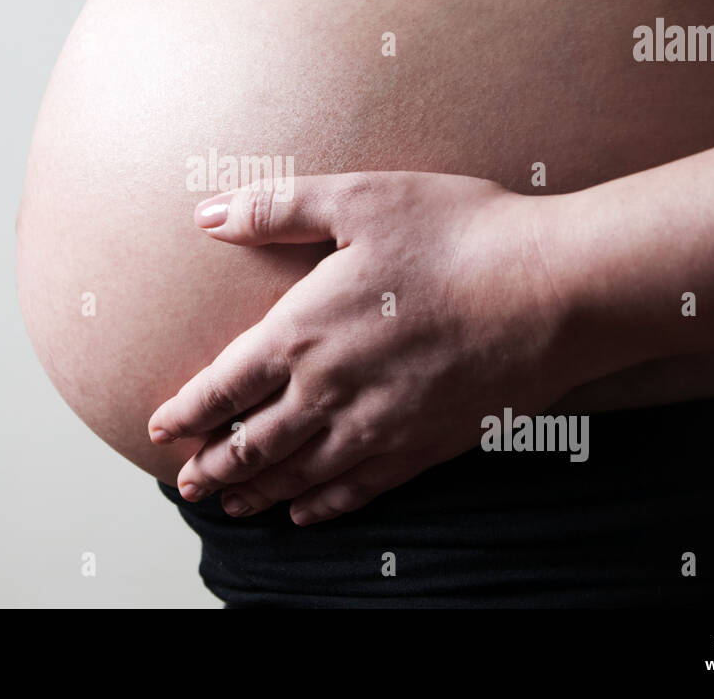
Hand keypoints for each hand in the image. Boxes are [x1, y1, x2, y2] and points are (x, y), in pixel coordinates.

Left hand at [147, 171, 605, 524]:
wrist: (554, 290)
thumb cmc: (458, 236)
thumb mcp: (360, 200)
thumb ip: (278, 208)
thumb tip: (209, 214)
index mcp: (304, 333)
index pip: (223, 386)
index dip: (186, 412)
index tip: (159, 430)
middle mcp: (330, 392)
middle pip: (252, 444)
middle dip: (212, 466)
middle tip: (186, 485)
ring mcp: (378, 427)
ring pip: (299, 476)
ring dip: (255, 492)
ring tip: (228, 505)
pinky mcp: (425, 446)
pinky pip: (359, 489)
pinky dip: (323, 506)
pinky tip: (306, 513)